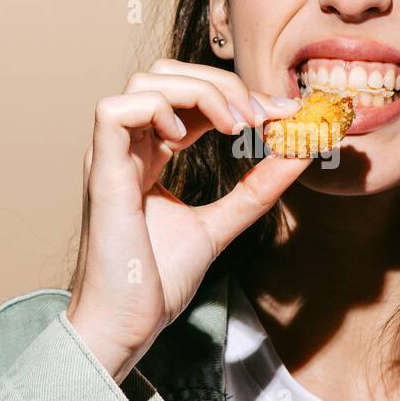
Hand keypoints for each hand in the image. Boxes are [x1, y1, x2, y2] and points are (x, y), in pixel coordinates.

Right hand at [66, 59, 303, 380]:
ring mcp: (110, 157)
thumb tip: (299, 152)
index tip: (283, 114)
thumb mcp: (220, 225)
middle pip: (166, 74)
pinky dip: (158, 108)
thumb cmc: (157, 282)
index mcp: (147, 156)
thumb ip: (255, 189)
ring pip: (145, 81)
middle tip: (263, 117)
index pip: (188, 98)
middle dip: (222, 84)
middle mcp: (127, 149)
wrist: (126, 326)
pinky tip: (186, 136)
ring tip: (237, 126)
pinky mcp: (100, 172)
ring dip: (199, 91)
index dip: (235, 95)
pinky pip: (115, 110)